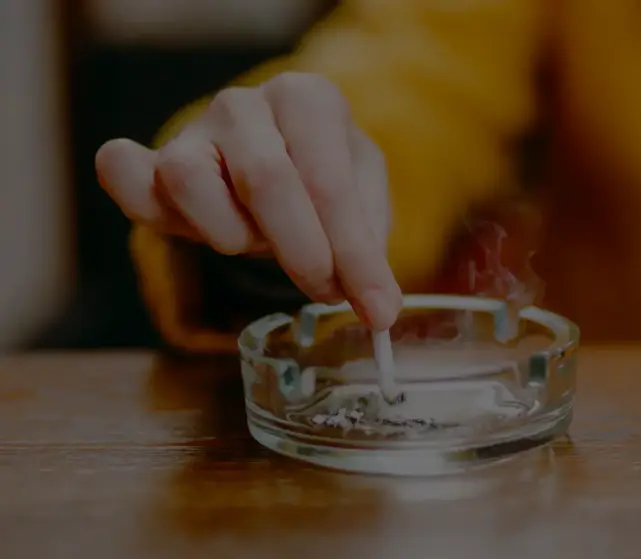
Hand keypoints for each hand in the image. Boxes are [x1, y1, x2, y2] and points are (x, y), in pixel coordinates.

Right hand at [95, 72, 401, 330]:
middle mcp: (245, 103)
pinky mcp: (151, 160)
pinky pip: (122, 172)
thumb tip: (378, 305)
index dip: (354, 254)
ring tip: (259, 244)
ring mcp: (193, 128)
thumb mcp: (365, 198)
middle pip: (265, 179)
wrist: (279, 155)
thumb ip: (368, 244)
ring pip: (187, 179)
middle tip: (327, 292)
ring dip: (230, 234)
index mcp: (307, 98)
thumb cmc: (324, 177)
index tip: (378, 308)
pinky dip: (139, 201)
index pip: (329, 181)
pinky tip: (185, 226)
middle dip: (303, 252)